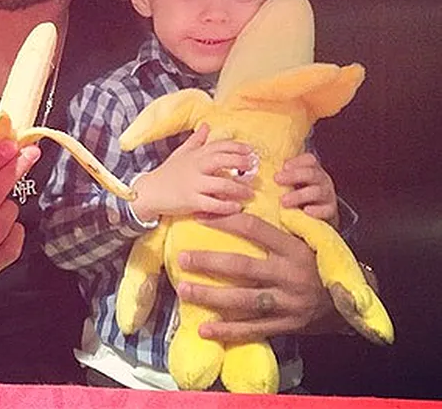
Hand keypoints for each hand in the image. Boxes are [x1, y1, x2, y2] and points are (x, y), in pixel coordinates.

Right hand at [131, 124, 253, 221]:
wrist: (149, 192)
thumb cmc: (168, 173)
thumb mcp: (181, 153)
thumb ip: (196, 140)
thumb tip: (206, 125)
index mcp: (195, 155)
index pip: (218, 146)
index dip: (236, 147)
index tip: (250, 150)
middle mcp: (195, 167)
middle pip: (221, 160)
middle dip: (240, 162)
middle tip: (254, 166)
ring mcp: (193, 184)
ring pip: (221, 184)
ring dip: (239, 188)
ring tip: (250, 192)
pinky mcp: (191, 201)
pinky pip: (213, 203)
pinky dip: (226, 206)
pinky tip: (237, 207)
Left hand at [177, 213, 332, 342]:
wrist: (352, 302)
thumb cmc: (320, 262)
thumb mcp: (309, 238)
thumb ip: (280, 226)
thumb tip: (240, 205)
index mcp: (295, 248)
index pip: (256, 230)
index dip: (226, 222)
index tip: (200, 217)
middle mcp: (291, 276)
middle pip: (244, 268)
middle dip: (210, 262)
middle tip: (182, 258)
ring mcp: (288, 304)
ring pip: (244, 301)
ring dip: (211, 296)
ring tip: (184, 290)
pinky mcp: (287, 327)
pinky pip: (253, 330)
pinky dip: (228, 331)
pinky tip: (204, 329)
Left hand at [276, 152, 338, 228]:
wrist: (318, 217)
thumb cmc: (299, 195)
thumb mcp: (292, 183)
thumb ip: (281, 175)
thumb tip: (255, 169)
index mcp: (312, 170)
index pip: (309, 160)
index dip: (297, 161)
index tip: (283, 166)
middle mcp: (321, 181)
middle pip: (311, 174)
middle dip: (293, 176)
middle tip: (276, 179)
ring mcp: (327, 196)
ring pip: (317, 192)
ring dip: (299, 195)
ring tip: (283, 201)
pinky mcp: (330, 212)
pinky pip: (326, 210)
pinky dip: (316, 211)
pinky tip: (305, 212)